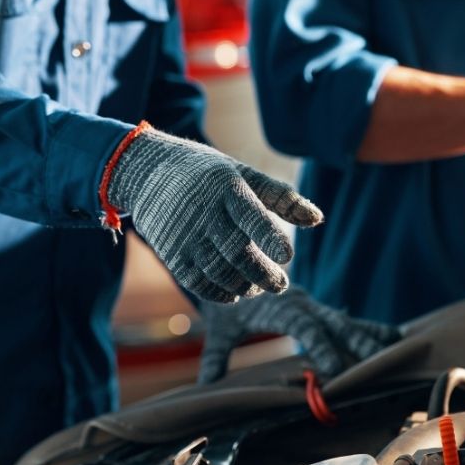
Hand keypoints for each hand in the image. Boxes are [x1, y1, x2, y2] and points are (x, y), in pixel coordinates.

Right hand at [106, 126, 322, 302]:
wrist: (147, 171)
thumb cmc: (209, 174)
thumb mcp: (243, 174)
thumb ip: (281, 197)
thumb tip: (318, 219)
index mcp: (226, 188)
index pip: (251, 215)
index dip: (270, 237)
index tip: (288, 256)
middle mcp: (204, 212)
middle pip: (237, 251)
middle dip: (263, 273)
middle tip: (281, 284)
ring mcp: (185, 234)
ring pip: (219, 271)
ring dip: (244, 286)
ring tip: (259, 288)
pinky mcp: (171, 252)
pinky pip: (198, 281)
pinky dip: (220, 293)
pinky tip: (236, 293)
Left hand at [198, 288, 401, 382]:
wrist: (231, 264)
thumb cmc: (226, 302)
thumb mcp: (220, 327)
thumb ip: (217, 353)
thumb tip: (206, 382)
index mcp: (280, 306)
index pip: (304, 327)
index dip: (319, 346)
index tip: (333, 368)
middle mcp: (303, 304)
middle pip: (333, 323)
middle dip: (356, 342)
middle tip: (375, 360)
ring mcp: (314, 307)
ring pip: (346, 321)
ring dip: (369, 335)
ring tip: (395, 347)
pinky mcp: (320, 312)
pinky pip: (347, 321)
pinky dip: (369, 329)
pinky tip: (393, 337)